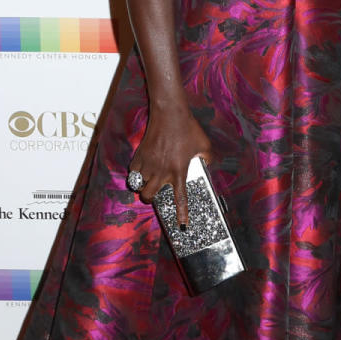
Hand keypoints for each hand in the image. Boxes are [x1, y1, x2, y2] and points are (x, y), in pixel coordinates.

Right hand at [130, 104, 211, 225]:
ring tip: (148, 178)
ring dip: (143, 184)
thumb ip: (207, 158)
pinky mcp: (139, 156)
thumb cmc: (188, 128)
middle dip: (150, 198)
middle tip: (155, 192)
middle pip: (148, 196)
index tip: (182, 226)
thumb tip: (205, 164)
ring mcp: (148, 164)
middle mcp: (162, 171)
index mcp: (179, 171)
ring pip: (139, 185)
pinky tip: (143, 168)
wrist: (170, 113)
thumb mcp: (205, 144)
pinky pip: (133, 172)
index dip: (181, 215)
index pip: (180, 199)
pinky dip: (136, 173)